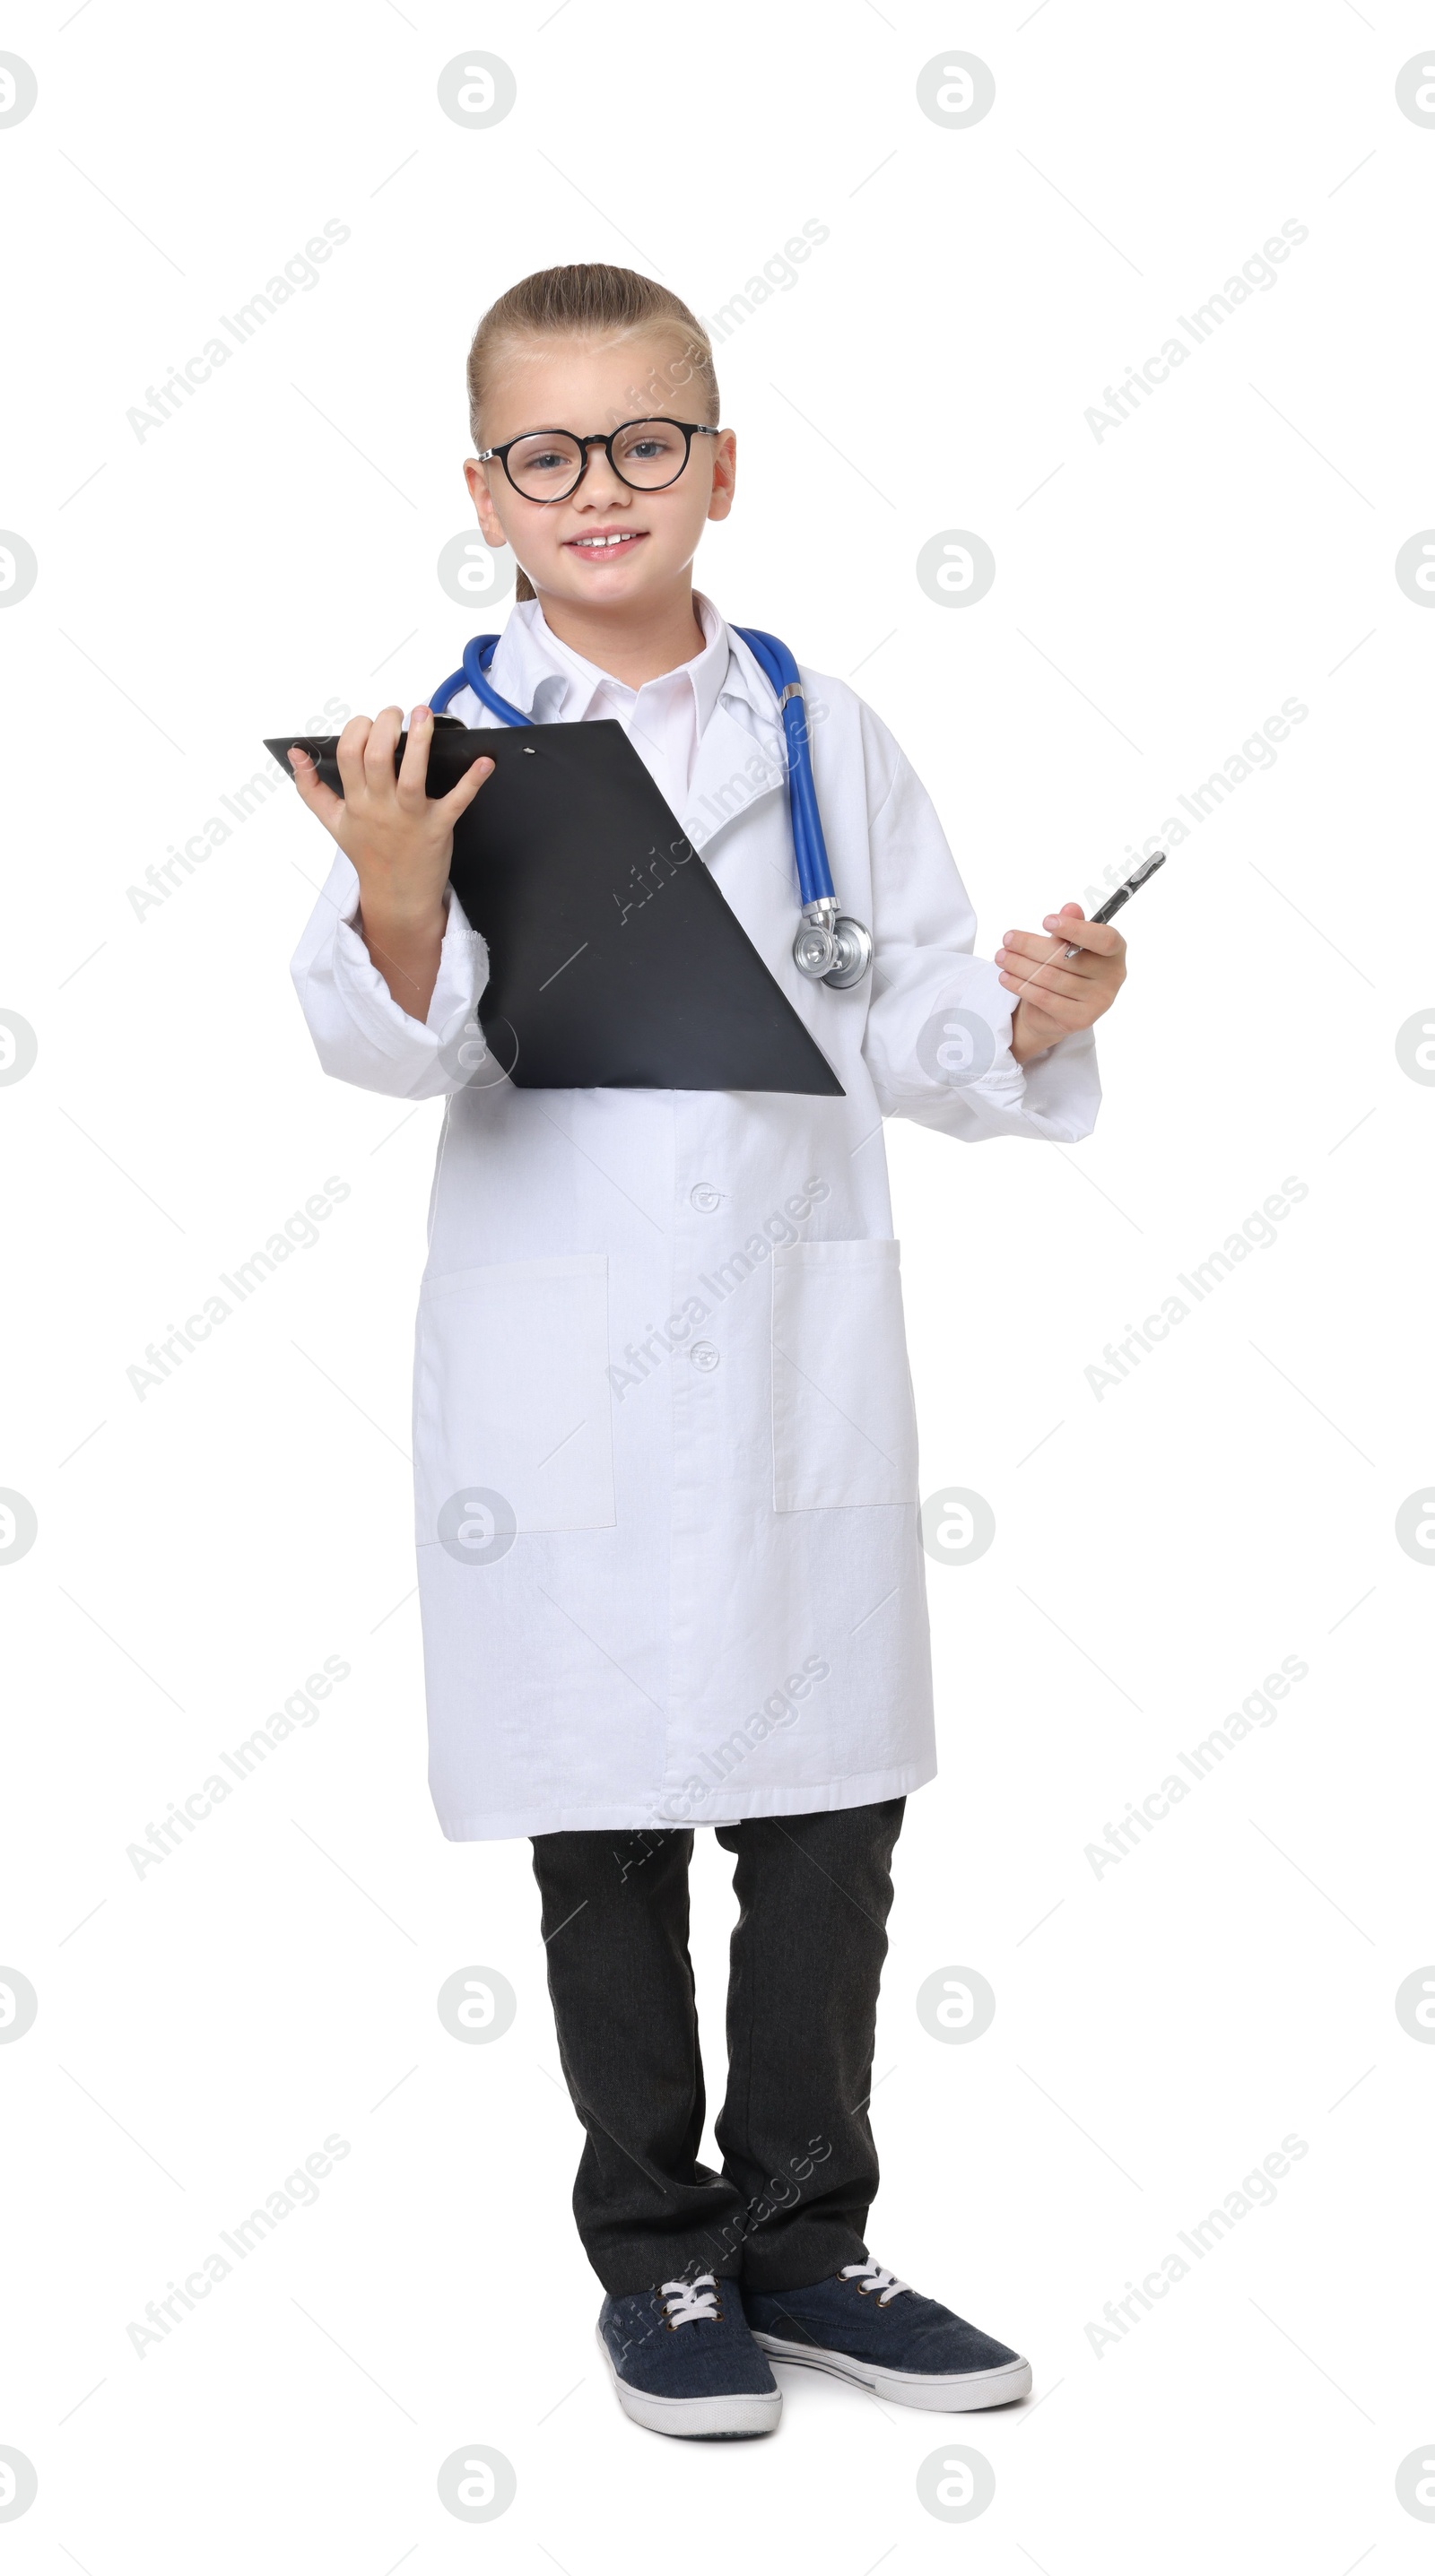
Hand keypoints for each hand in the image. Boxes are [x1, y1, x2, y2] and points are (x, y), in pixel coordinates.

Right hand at [288, 705, 492, 1018]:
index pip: (348, 755)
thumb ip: (311, 788)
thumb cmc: (368, 853)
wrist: (396, 895)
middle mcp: (381, 807)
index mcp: (356, 801)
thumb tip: (295, 754)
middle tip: (397, 712)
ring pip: (412, 775)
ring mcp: (410, 817)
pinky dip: (472, 782)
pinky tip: (484, 762)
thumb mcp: (333, 822)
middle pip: (377, 758)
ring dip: (420, 742)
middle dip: (385, 726)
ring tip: (423, 714)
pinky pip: (456, 802)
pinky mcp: (438, 827)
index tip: (368, 721)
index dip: (356, 730)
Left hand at [995, 903, 1125, 1063]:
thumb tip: (1070, 907)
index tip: (1046, 921)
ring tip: (1000, 957)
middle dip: (1031, 947)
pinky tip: (1005, 977)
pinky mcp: (1080, 1020)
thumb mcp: (1066, 943)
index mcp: (1115, 952)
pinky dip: (1021, 986)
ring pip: (1051, 978)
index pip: (1103, 939)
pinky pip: (1044, 998)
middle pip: (1067, 958)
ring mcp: (1099, 1001)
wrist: (1055, 1011)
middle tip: (1007, 939)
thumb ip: (1070, 926)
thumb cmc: (1065, 968)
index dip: (1075, 929)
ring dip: (1020, 965)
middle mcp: (1113, 977)